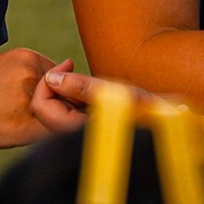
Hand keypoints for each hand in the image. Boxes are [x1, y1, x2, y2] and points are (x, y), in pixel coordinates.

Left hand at [30, 62, 161, 134]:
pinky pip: (62, 112)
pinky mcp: (79, 131)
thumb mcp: (114, 93)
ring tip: (83, 80)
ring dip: (63, 90)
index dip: (49, 81)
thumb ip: (81, 86)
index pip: (41, 106)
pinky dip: (69, 97)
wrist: (162, 127)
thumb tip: (51, 78)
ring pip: (52, 109)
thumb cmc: (143, 111)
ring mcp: (73, 136)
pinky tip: (87, 91)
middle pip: (43, 108)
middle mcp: (70, 138)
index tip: (69, 64)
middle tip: (72, 67)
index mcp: (75, 133)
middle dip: (54, 84)